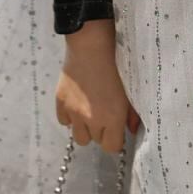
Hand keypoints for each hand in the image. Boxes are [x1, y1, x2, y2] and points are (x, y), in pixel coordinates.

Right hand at [55, 19, 141, 153]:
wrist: (92, 46)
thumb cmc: (118, 65)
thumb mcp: (130, 89)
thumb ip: (132, 113)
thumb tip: (132, 130)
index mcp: (112, 118)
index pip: (112, 147)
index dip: (115, 140)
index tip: (118, 130)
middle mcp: (91, 120)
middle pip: (95, 141)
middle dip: (101, 132)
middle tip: (105, 115)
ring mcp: (73, 113)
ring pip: (78, 136)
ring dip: (85, 128)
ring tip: (90, 111)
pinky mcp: (60, 103)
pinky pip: (64, 122)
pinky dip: (70, 117)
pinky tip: (78, 103)